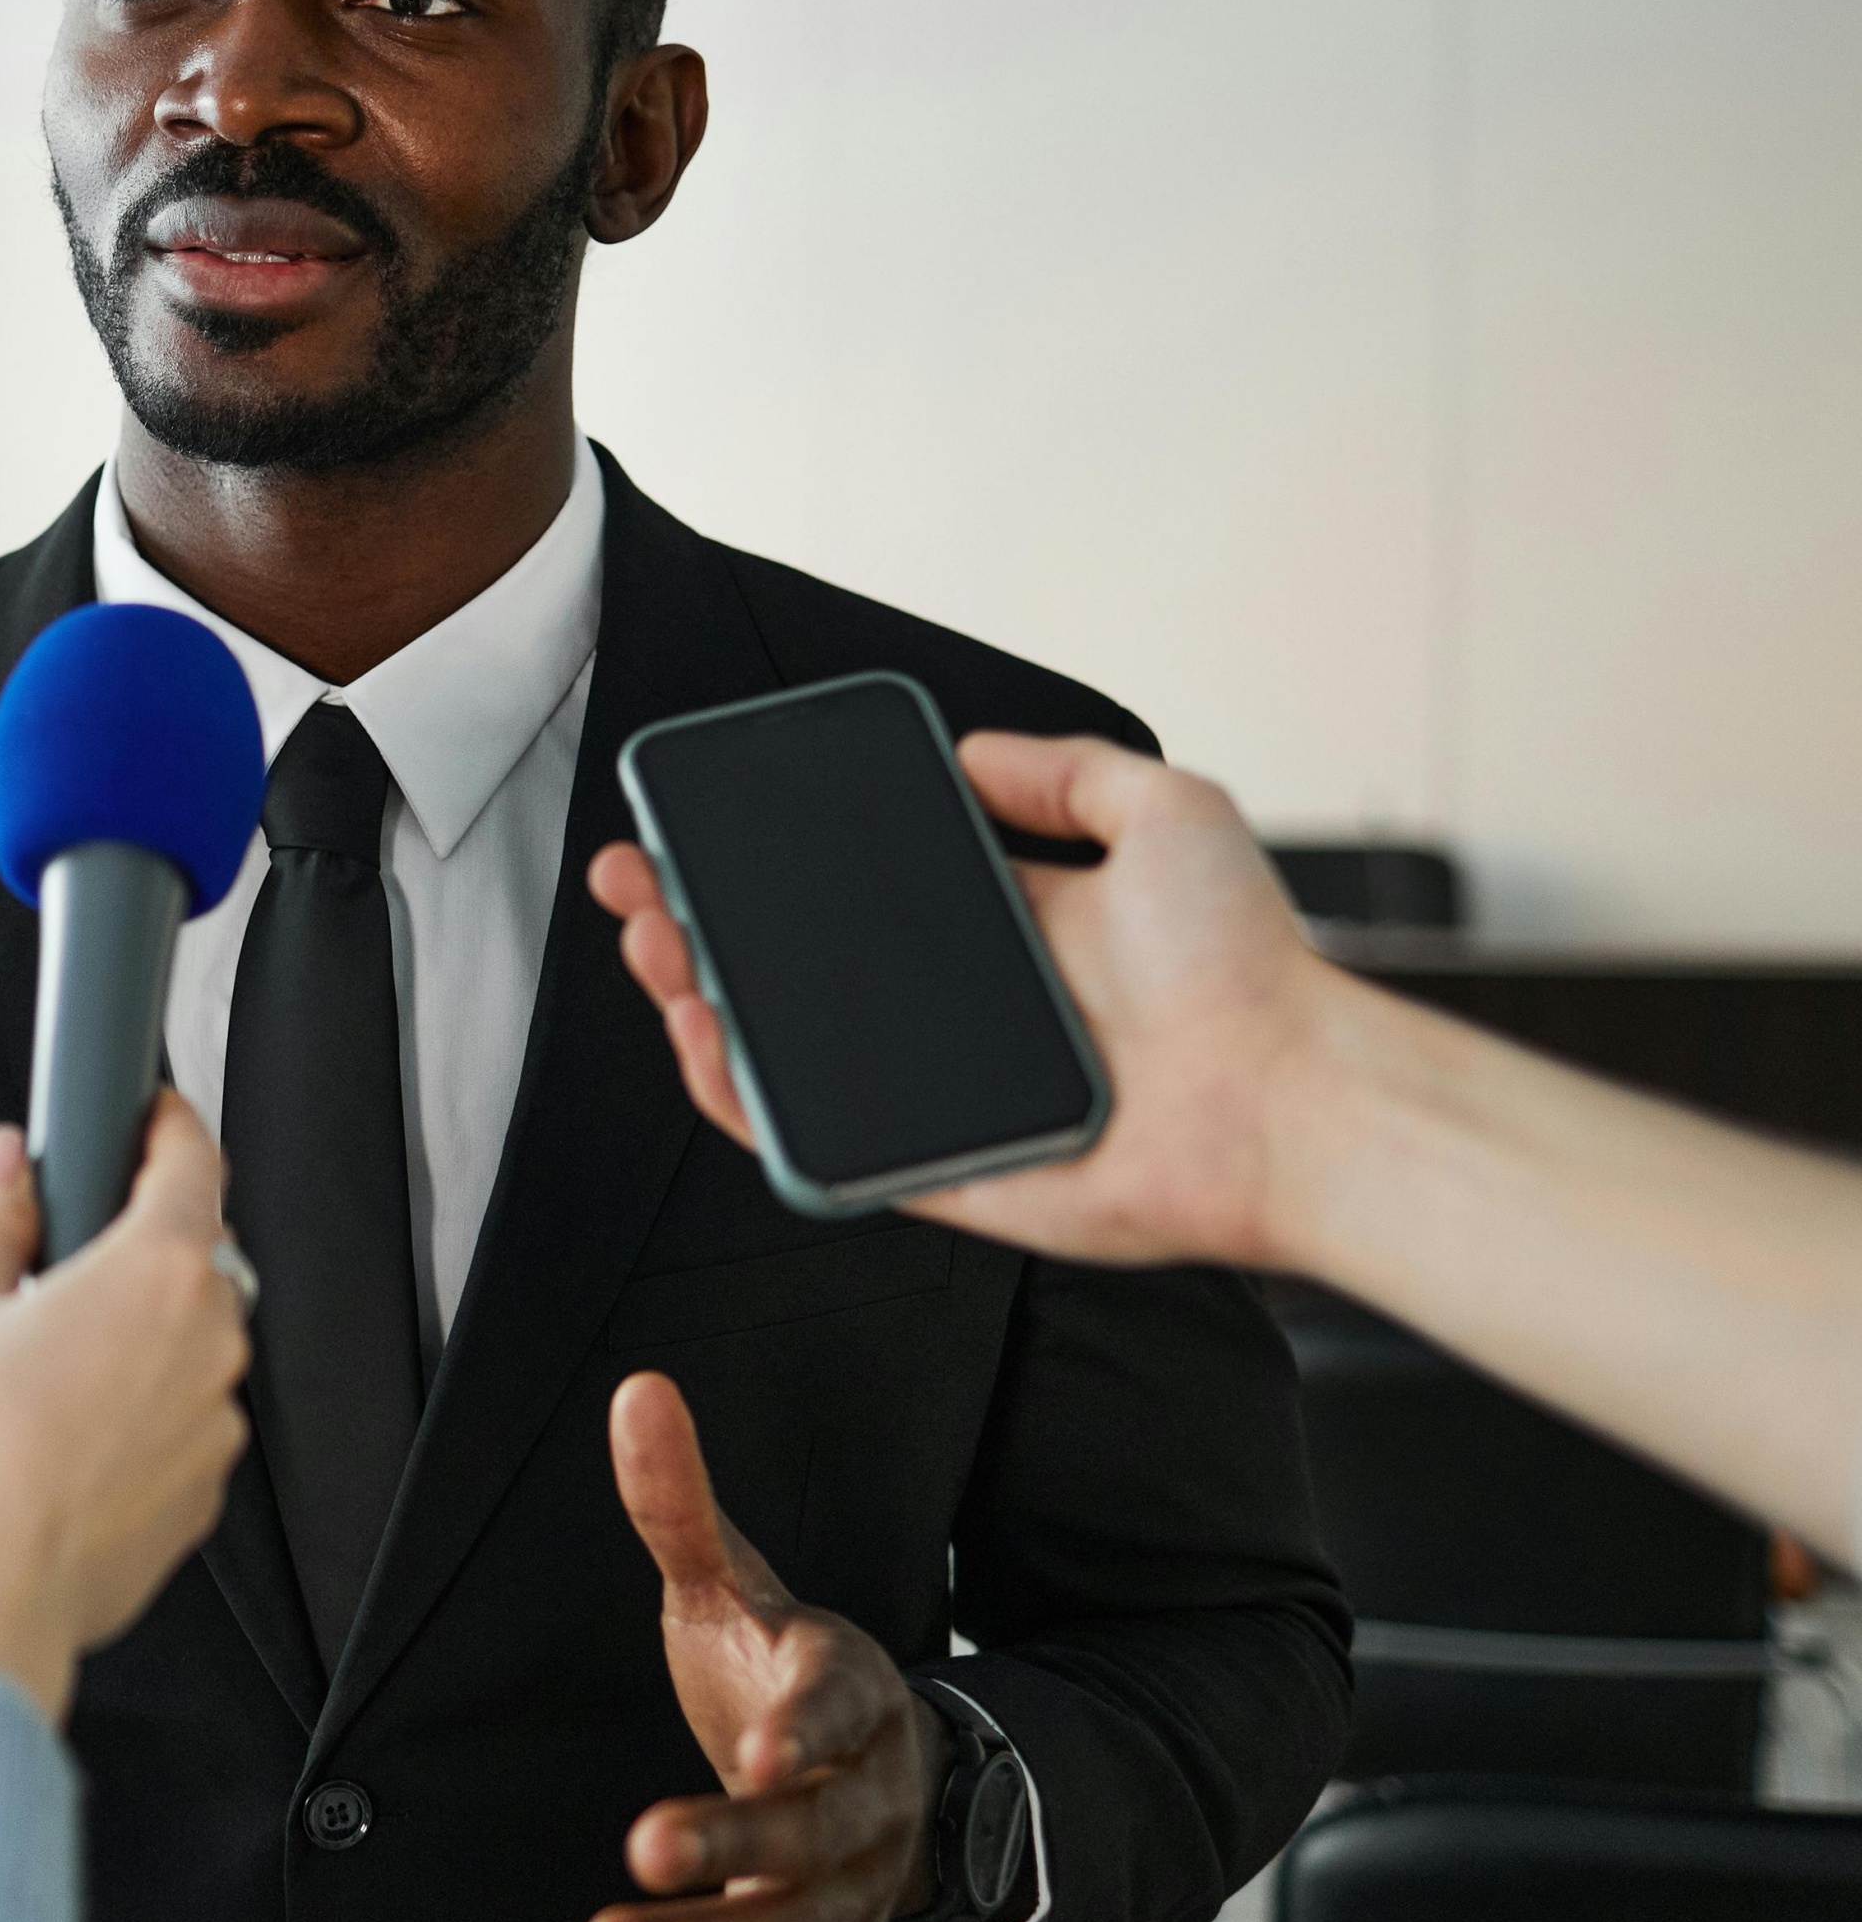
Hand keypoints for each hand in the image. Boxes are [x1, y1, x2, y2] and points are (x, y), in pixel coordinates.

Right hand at [0, 1102, 250, 1721]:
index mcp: (157, 1271)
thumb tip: (7, 1166)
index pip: (192, 1159)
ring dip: (136, 1339)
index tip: (147, 1113)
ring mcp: (217, 1417)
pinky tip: (68, 1438)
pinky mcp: (208, 1486)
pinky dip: (141, 1413)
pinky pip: (182, 1419)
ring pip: (186, 1343)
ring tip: (48, 1373)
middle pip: (192, 1255)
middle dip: (132, 1249)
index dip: (168, 1124)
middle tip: (58, 1265)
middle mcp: (209, 1337)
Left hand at [547, 1373, 939, 1921]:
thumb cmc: (780, 1674)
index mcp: (852, 1696)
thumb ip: (679, 1502)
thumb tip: (637, 1387)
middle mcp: (858, 1807)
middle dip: (734, 1848)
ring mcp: (836, 1903)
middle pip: (811, 1837)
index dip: (807, 1729)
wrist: (879, 1789)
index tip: (762, 1748)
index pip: (840, 1710)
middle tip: (645, 1847)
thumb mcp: (734, 1585)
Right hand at [591, 731, 1343, 1271]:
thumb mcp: (1167, 811)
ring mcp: (931, 1094)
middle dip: (691, 922)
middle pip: (785, 968)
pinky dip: (737, 1098)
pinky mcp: (926, 1171)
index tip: (698, 822)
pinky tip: (705, 1036)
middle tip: (634, 882)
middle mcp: (953, 1013)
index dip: (760, 860)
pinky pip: (808, 1143)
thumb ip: (1065, 768)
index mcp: (996, 933)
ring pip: (775, 1052)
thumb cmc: (1246, 969)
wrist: (1287, 1098)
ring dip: (693, 1000)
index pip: (846, 893)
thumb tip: (966, 750)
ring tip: (652, 948)